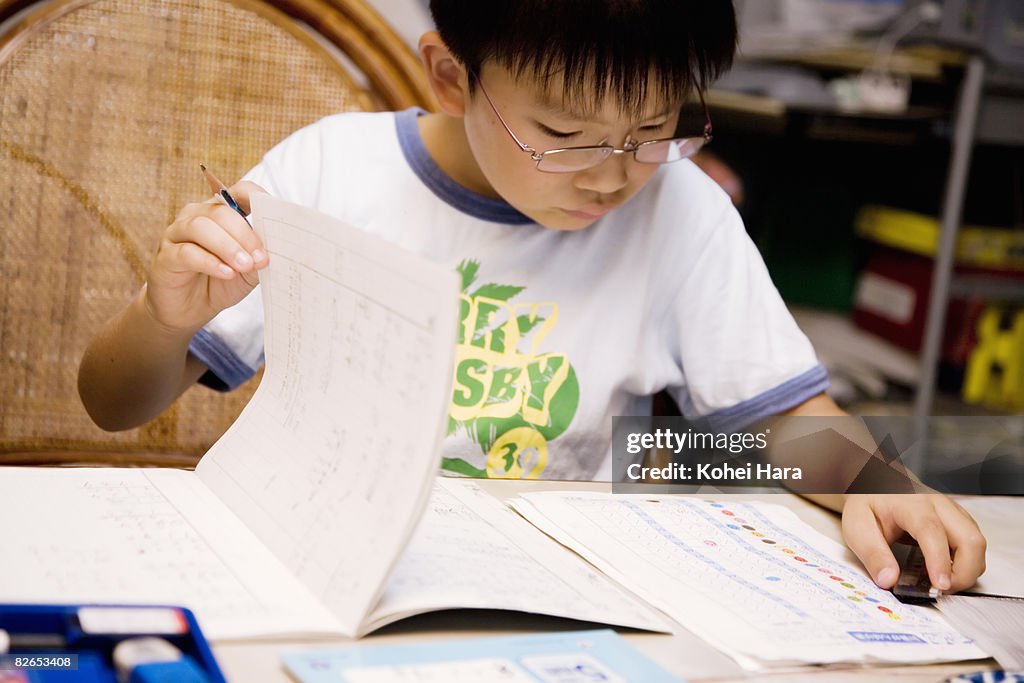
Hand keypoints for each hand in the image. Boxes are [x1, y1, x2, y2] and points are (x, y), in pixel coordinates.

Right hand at [144, 181, 267, 332]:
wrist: (189, 311)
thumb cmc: (220, 284)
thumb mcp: (248, 271)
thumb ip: (260, 257)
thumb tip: (281, 248)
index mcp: (220, 214)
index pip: (237, 193)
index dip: (254, 197)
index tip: (272, 214)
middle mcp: (196, 217)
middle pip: (220, 212)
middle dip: (244, 235)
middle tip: (260, 258)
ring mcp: (177, 235)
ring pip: (200, 227)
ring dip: (227, 246)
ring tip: (244, 266)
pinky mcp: (165, 257)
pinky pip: (186, 252)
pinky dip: (209, 262)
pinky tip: (226, 273)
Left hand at [841, 493, 986, 592]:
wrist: (876, 485)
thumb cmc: (868, 504)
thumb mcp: (857, 527)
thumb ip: (872, 554)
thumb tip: (889, 580)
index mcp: (910, 503)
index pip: (932, 531)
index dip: (939, 561)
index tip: (940, 585)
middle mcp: (938, 505)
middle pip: (970, 539)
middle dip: (964, 572)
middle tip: (940, 589)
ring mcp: (952, 511)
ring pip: (977, 544)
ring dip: (967, 569)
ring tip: (940, 582)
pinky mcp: (958, 520)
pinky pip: (973, 544)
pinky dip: (966, 563)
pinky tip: (944, 571)